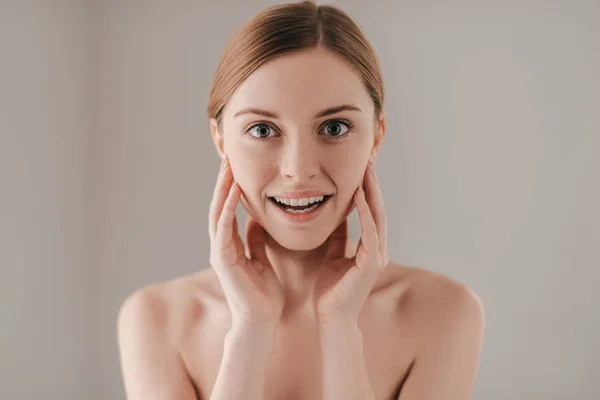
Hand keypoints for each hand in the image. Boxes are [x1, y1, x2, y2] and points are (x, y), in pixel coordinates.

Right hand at [209, 157, 283, 326]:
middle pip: (219, 206)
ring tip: (227, 167)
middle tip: (227, 156)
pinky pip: (224, 229)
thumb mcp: (262, 259)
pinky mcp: (223, 259)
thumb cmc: (263, 294)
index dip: (231, 187)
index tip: (237, 166)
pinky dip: (228, 209)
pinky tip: (234, 191)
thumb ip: (256, 240)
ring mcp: (220, 252)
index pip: (228, 209)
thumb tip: (256, 221)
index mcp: (232, 245)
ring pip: (217, 213)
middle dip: (223, 182)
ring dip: (222, 189)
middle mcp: (222, 245)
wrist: (261, 321)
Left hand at [316, 157, 389, 323]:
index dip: (367, 187)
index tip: (363, 166)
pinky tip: (359, 195)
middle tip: (370, 158)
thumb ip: (338, 236)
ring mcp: (377, 255)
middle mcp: (378, 248)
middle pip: (378, 208)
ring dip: (372, 191)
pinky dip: (365, 212)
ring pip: (377, 215)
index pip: (370, 209)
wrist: (331, 317)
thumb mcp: (333, 254)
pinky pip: (370, 232)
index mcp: (370, 246)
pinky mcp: (370, 263)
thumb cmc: (330, 289)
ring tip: (367, 169)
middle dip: (373, 183)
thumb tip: (335, 216)